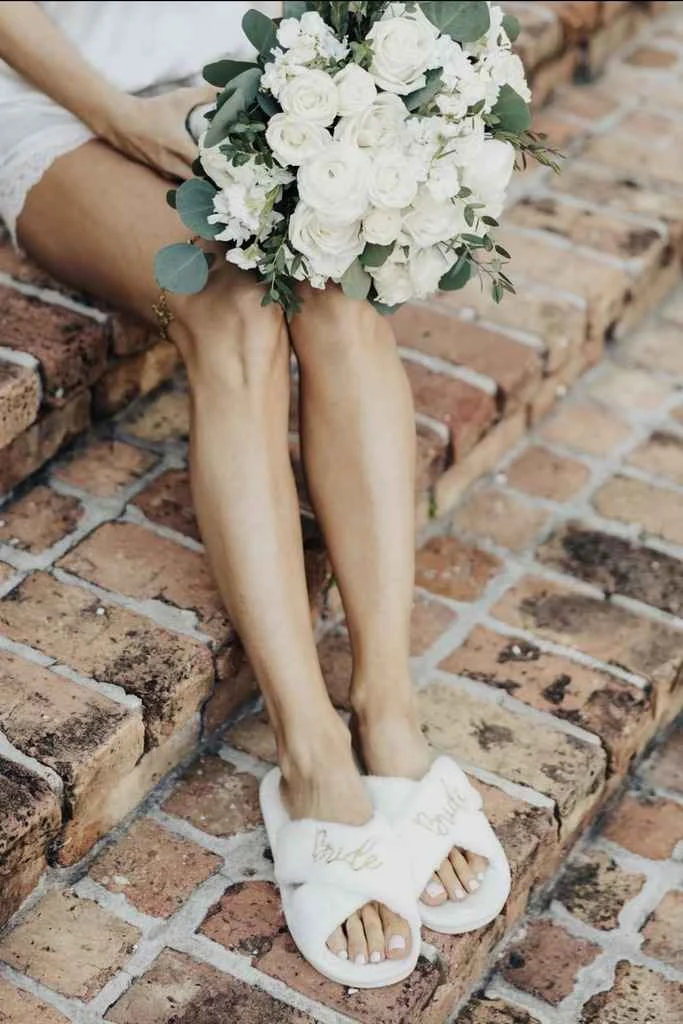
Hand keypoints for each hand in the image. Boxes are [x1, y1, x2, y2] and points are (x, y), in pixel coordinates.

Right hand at [101, 84, 215, 179]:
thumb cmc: (151, 110)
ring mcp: (164, 170)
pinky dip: (186, 181)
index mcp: (181, 149)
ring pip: (187, 184)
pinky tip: (194, 175)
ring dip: (200, 183)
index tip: (232, 172)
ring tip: (214, 179)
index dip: (220, 172)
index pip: (206, 169)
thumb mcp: (179, 99)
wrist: (119, 120)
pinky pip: (176, 181)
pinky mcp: (157, 171)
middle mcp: (173, 164)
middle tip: (226, 177)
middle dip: (212, 182)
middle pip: (199, 183)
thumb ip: (204, 94)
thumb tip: (225, 89)